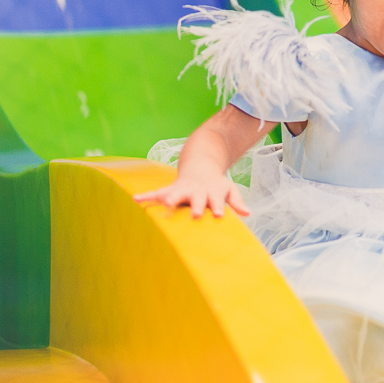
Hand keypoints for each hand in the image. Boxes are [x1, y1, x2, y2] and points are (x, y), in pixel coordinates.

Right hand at [133, 173, 249, 217]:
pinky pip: (157, 192)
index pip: (216, 200)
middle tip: (196, 215)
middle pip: (196, 197)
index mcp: (212, 191)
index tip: (218, 215)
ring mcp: (182, 189)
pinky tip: (136, 199)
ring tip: (165, 204)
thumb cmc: (216, 185)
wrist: (201, 167)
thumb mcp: (230, 190)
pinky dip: (147, 196)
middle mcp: (196, 190)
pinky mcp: (170, 189)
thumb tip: (247, 213)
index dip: (217, 207)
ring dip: (170, 198)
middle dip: (196, 205)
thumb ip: (237, 201)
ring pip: (175, 193)